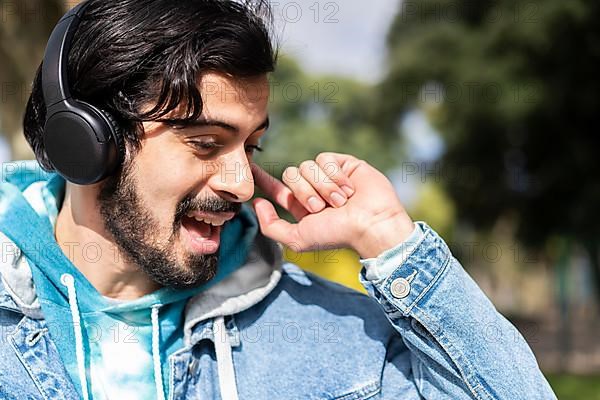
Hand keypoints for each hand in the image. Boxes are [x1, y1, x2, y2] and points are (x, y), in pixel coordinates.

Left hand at [251, 152, 414, 258]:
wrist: (370, 223)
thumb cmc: (337, 235)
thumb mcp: (298, 238)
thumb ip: (271, 226)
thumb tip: (257, 203)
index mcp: (302, 206)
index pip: (277, 188)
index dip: (263, 179)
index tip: (250, 168)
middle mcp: (314, 189)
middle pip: (291, 174)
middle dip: (304, 192)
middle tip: (322, 208)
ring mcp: (329, 175)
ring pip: (307, 166)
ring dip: (323, 187)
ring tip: (340, 201)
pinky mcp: (344, 163)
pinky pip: (325, 159)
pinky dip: (335, 176)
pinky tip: (349, 189)